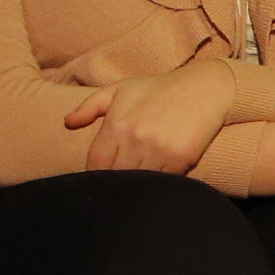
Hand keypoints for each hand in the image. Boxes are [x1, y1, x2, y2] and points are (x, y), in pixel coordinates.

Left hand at [61, 62, 241, 175]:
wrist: (206, 87)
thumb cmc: (160, 88)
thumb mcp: (121, 89)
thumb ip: (90, 105)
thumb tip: (68, 123)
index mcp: (116, 124)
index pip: (96, 163)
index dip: (95, 173)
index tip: (101, 176)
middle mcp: (135, 138)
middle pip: (115, 176)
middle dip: (114, 181)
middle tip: (117, 185)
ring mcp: (158, 150)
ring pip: (138, 181)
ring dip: (137, 184)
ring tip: (136, 188)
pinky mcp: (180, 158)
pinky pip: (163, 181)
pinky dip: (159, 182)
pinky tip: (158, 180)